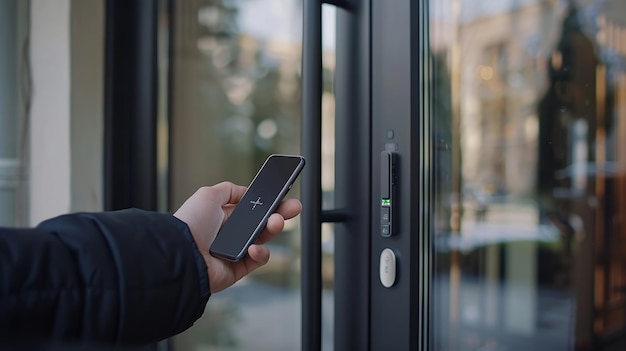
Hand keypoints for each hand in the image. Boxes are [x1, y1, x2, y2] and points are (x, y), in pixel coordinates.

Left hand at [173, 182, 301, 292]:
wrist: (182, 255)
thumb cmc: (191, 224)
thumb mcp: (208, 195)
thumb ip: (230, 190)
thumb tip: (246, 192)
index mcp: (222, 215)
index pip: (251, 208)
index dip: (267, 202)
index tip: (283, 196)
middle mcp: (229, 233)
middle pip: (262, 222)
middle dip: (280, 213)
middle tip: (295, 207)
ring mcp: (235, 251)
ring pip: (263, 239)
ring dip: (273, 229)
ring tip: (276, 222)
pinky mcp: (238, 269)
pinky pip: (258, 260)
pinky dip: (260, 253)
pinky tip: (254, 248)